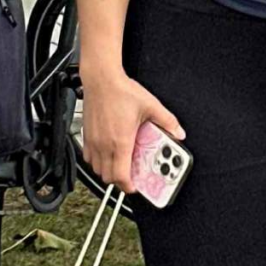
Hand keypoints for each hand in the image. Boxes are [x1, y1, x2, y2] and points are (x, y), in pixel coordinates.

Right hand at [80, 65, 183, 195]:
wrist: (101, 79)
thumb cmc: (121, 91)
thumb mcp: (151, 106)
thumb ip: (167, 121)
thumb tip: (178, 132)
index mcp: (120, 142)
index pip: (120, 176)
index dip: (128, 186)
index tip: (136, 186)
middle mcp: (104, 145)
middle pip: (108, 177)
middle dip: (119, 180)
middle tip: (131, 176)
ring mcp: (93, 141)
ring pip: (96, 169)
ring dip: (108, 171)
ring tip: (120, 165)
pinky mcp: (86, 135)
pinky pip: (88, 157)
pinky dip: (97, 161)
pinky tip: (107, 154)